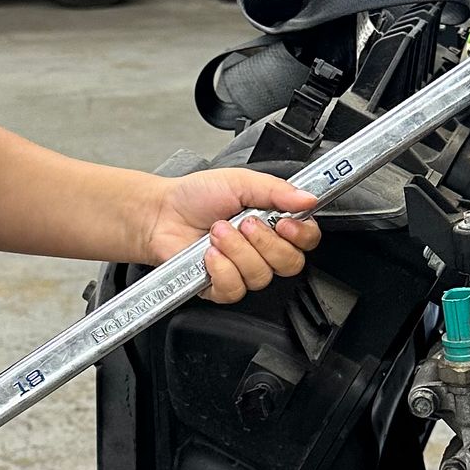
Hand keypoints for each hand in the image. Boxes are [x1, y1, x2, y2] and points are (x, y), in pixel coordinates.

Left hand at [141, 169, 320, 304]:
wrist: (161, 213)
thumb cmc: (197, 195)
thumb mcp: (240, 181)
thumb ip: (277, 190)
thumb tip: (308, 198)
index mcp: (274, 223)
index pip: (307, 240)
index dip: (301, 236)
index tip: (284, 223)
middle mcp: (263, 250)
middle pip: (290, 264)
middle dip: (265, 242)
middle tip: (244, 222)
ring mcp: (243, 271)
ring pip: (260, 276)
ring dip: (237, 250)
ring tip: (217, 231)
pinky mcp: (222, 287)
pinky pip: (235, 288)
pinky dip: (221, 268)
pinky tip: (209, 254)